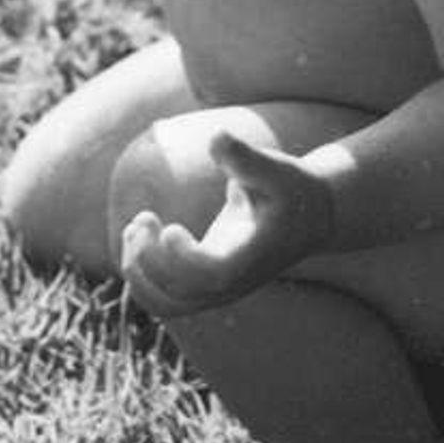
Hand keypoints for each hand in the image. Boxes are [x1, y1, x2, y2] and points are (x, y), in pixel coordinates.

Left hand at [120, 132, 335, 318]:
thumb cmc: (293, 189)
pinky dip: (142, 273)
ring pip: (164, 305)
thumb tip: (216, 137)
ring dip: (138, 272)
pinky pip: (163, 296)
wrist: (309, 216)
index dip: (180, 258)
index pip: (207, 277)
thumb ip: (246, 158)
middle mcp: (230, 284)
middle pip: (176, 298)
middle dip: (148, 260)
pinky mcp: (204, 281)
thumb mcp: (277, 169)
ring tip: (134, 229)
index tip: (170, 227)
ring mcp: (216, 288)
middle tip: (143, 218)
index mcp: (248, 262)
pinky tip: (140, 235)